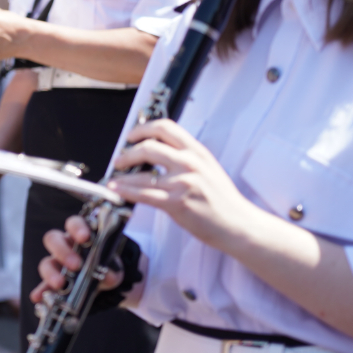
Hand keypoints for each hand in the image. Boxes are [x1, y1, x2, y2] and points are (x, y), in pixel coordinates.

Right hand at [30, 214, 122, 303]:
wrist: (104, 284)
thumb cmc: (106, 267)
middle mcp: (64, 246)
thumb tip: (108, 276)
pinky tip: (38, 298)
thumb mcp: (114, 269)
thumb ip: (113, 272)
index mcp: (79, 236)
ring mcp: (56, 264)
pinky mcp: (52, 282)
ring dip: (51, 273)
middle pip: (53, 239)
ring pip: (46, 262)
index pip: (73, 224)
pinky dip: (40, 292)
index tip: (85, 237)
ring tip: (59, 284)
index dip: (77, 228)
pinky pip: (43, 286)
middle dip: (62, 251)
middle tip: (75, 265)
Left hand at [110, 119, 259, 250]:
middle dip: (127, 153)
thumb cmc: (223, 200)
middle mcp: (190, 163)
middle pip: (148, 147)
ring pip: (141, 173)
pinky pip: (143, 194)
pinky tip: (116, 190)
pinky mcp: (177, 203)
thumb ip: (186, 157)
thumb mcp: (208, 168)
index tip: (131, 136)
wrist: (239, 225)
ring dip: (121, 175)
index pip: (165, 127)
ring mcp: (183, 182)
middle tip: (119, 159)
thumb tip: (158, 152)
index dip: (142, 128)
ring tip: (113, 178)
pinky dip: (125, 191)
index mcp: (197, 152)